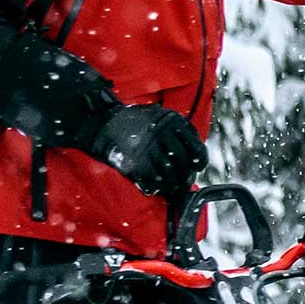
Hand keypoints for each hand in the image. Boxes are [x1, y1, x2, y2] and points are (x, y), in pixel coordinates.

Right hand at [91, 103, 206, 207]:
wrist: (105, 122)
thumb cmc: (137, 122)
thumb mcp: (162, 116)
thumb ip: (180, 131)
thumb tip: (195, 155)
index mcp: (173, 122)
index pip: (196, 149)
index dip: (199, 162)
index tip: (197, 168)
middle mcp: (163, 135)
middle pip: (183, 164)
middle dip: (185, 177)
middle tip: (183, 183)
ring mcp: (148, 149)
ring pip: (169, 175)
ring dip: (172, 185)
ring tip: (171, 187)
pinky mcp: (135, 162)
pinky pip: (151, 181)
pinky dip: (154, 187)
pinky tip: (154, 187)